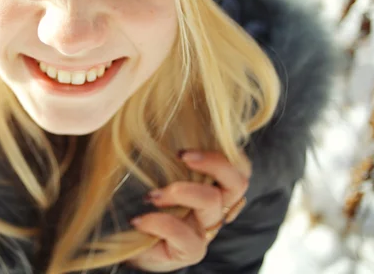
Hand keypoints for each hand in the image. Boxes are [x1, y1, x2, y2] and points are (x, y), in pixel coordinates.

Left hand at [126, 151, 250, 271]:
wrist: (135, 248)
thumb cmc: (145, 207)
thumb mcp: (153, 178)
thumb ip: (160, 158)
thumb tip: (144, 123)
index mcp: (211, 187)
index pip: (237, 166)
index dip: (222, 152)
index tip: (187, 146)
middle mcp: (214, 208)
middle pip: (238, 181)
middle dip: (214, 162)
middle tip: (182, 155)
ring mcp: (205, 229)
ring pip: (212, 201)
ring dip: (180, 190)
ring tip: (151, 195)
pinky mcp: (192, 250)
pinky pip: (184, 234)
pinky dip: (158, 222)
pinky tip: (138, 221)